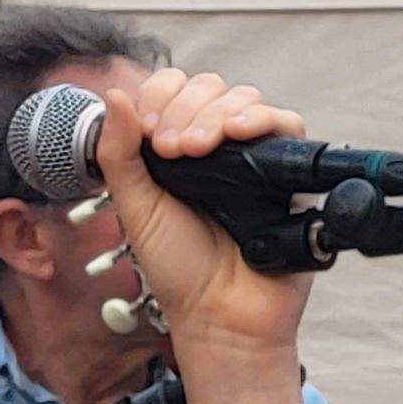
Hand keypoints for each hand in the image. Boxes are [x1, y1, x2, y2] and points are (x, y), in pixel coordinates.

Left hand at [94, 68, 314, 357]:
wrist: (220, 314)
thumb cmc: (178, 269)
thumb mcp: (134, 206)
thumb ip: (118, 152)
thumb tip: (115, 94)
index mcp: (176, 150)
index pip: (172, 91)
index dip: (159, 98)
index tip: (147, 133)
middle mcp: (216, 149)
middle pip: (209, 88)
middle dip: (184, 108)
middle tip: (170, 149)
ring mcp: (252, 158)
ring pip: (244, 99)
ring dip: (215, 113)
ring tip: (196, 150)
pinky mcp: (287, 172)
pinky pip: (286, 124)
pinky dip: (261, 118)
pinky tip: (236, 133)